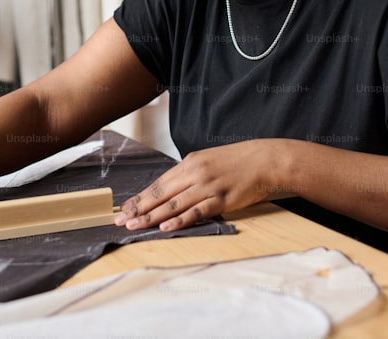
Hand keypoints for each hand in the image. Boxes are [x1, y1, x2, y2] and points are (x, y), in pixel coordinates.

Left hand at [114, 139, 287, 231]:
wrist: (267, 160)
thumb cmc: (240, 161)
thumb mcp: (210, 160)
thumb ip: (191, 173)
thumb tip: (173, 189)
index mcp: (191, 162)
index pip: (160, 182)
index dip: (141, 196)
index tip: (125, 207)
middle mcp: (196, 173)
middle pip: (162, 193)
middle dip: (139, 207)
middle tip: (121, 220)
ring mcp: (209, 186)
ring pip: (174, 204)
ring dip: (152, 217)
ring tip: (135, 226)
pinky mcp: (222, 199)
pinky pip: (197, 211)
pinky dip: (180, 220)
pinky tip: (166, 227)